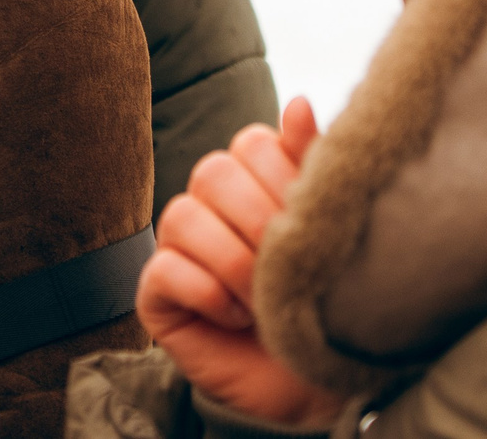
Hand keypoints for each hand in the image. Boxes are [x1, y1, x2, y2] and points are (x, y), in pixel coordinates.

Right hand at [136, 97, 341, 426]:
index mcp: (252, 180)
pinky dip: (209, 293)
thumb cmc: (326, 303)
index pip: (250, 143)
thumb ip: (314, 167)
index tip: (311, 223)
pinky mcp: (155, 292)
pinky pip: (165, 269)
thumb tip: (300, 102)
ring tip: (265, 299)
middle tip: (289, 266)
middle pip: (213, 172)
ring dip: (235, 262)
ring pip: (183, 215)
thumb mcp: (331, 229)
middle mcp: (209, 205)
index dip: (283, 180)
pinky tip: (237, 316)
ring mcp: (178, 247)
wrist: (315, 384)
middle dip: (260, 222)